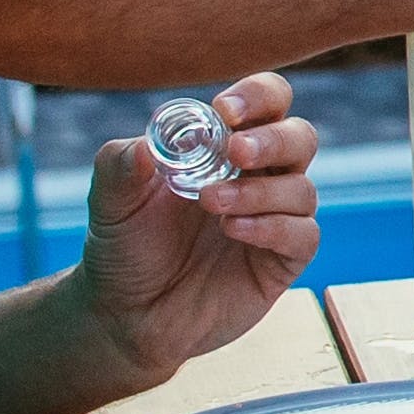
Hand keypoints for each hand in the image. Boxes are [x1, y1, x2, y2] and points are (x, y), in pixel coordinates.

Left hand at [80, 74, 321, 382]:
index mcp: (224, 148)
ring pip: (301, 188)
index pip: (266, 103)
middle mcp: (258, 178)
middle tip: (235, 152)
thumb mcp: (110, 201)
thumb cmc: (124, 248)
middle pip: (299, 138)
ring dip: (260, 190)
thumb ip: (121, 164)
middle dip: (273, 140)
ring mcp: (274, 219)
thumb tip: (146, 144)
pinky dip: (273, 227)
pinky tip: (234, 231)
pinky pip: (302, 235)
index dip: (257, 97)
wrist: (125, 316)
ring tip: (212, 204)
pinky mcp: (282, 262)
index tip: (225, 111)